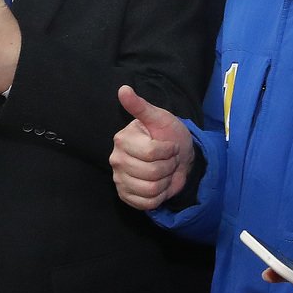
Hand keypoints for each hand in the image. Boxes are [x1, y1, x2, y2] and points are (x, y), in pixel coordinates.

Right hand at [109, 86, 192, 210]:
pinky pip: (146, 204)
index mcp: (122, 140)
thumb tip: (123, 89)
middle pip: (151, 174)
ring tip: (164, 172)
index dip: (168, 151)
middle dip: (168, 167)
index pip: (150, 153)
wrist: (176, 156)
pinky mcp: (125, 195)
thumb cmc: (168, 134)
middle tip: (168, 159)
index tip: (169, 145)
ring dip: (165, 182)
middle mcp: (116, 160)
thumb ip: (140, 106)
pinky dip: (159, 196)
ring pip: (150, 190)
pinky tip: (159, 185)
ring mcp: (119, 179)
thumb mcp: (159, 117)